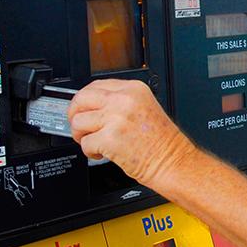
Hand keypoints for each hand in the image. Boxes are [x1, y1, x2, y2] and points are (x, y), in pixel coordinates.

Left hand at [67, 79, 197, 187]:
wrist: (172, 162)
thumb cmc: (161, 142)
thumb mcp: (144, 107)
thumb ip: (120, 102)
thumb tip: (93, 106)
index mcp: (134, 89)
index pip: (96, 85)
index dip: (85, 99)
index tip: (82, 108)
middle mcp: (124, 100)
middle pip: (82, 99)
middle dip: (75, 114)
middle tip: (79, 126)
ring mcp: (116, 118)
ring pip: (78, 121)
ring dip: (81, 135)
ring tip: (94, 141)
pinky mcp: (109, 139)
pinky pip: (85, 142)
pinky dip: (90, 151)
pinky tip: (102, 153)